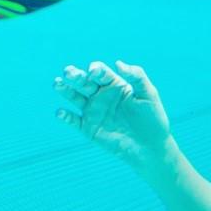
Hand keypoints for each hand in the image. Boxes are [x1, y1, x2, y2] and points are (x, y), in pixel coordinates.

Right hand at [54, 60, 173, 172]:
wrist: (151, 148)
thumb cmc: (153, 119)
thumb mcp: (148, 95)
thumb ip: (137, 76)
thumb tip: (118, 63)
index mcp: (114, 84)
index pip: (100, 72)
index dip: (95, 69)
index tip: (93, 72)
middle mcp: (100, 95)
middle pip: (83, 81)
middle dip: (75, 75)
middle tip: (68, 72)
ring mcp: (93, 111)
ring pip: (74, 97)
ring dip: (65, 90)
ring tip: (57, 84)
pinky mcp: (88, 128)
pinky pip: (74, 121)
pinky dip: (65, 116)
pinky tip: (60, 112)